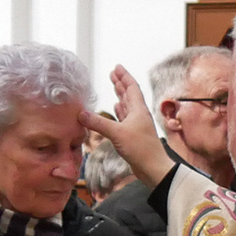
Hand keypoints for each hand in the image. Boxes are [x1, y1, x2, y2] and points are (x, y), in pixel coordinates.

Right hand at [83, 68, 178, 188]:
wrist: (153, 168)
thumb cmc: (140, 149)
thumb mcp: (117, 133)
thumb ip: (98, 123)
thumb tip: (81, 114)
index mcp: (138, 110)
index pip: (131, 87)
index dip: (124, 76)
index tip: (117, 67)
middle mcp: (139, 115)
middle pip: (130, 94)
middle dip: (121, 83)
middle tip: (113, 73)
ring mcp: (137, 125)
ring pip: (128, 105)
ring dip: (120, 95)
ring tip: (114, 86)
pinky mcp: (134, 135)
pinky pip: (126, 118)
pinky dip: (120, 111)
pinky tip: (116, 109)